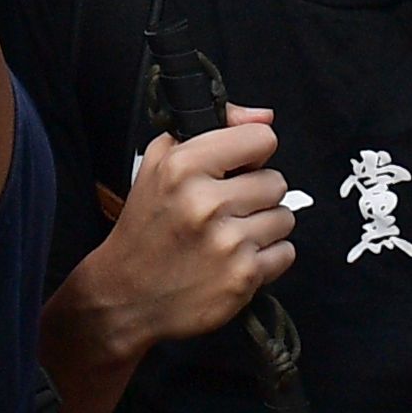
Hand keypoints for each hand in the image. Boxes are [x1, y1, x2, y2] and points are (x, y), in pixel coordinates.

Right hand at [87, 108, 296, 345]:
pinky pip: (285, 253)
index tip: (240, 167)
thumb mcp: (161, 165)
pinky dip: (267, 258)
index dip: (253, 153)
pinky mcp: (243, 277)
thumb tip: (263, 115)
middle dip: (257, 195)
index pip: (261, 138)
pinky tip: (236, 260)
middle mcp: (205, 203)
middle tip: (229, 210)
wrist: (126, 296)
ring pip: (285, 218)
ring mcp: (227, 242)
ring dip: (264, 227)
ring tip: (232, 236)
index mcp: (183, 167)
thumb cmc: (145, 230)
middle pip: (276, 182)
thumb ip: (213, 129)